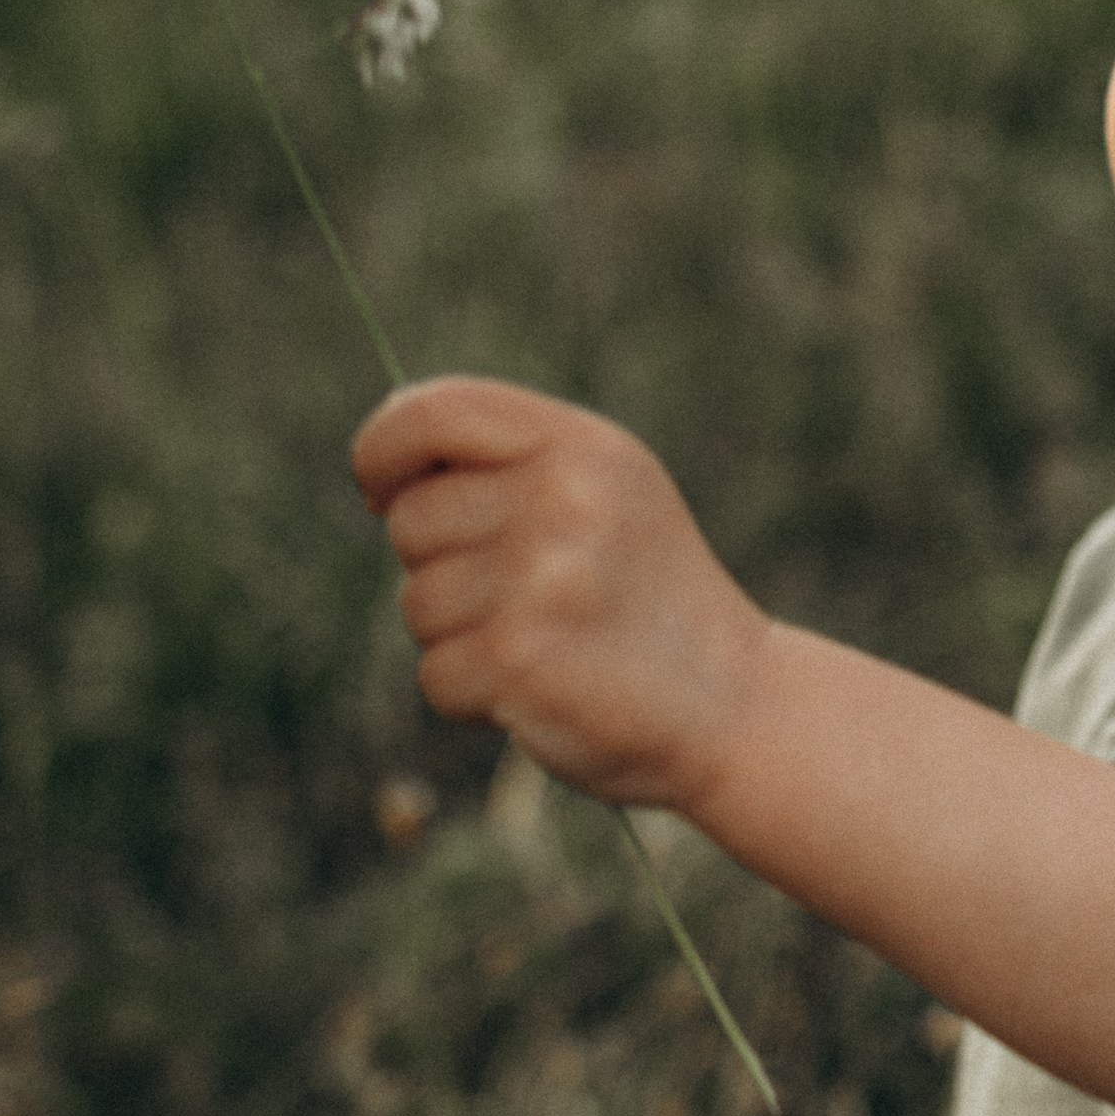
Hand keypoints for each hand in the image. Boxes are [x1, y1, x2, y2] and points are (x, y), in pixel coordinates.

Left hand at [351, 377, 764, 810]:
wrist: (735, 705)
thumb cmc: (650, 598)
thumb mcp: (607, 495)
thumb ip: (513, 463)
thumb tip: (385, 465)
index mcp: (581, 446)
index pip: (432, 411)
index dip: (382, 449)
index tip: (379, 491)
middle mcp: (562, 501)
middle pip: (411, 519)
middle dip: (439, 566)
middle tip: (519, 597)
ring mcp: (540, 580)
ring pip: (418, 603)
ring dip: (459, 637)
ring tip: (542, 644)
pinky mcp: (520, 659)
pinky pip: (435, 674)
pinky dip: (471, 696)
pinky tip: (538, 691)